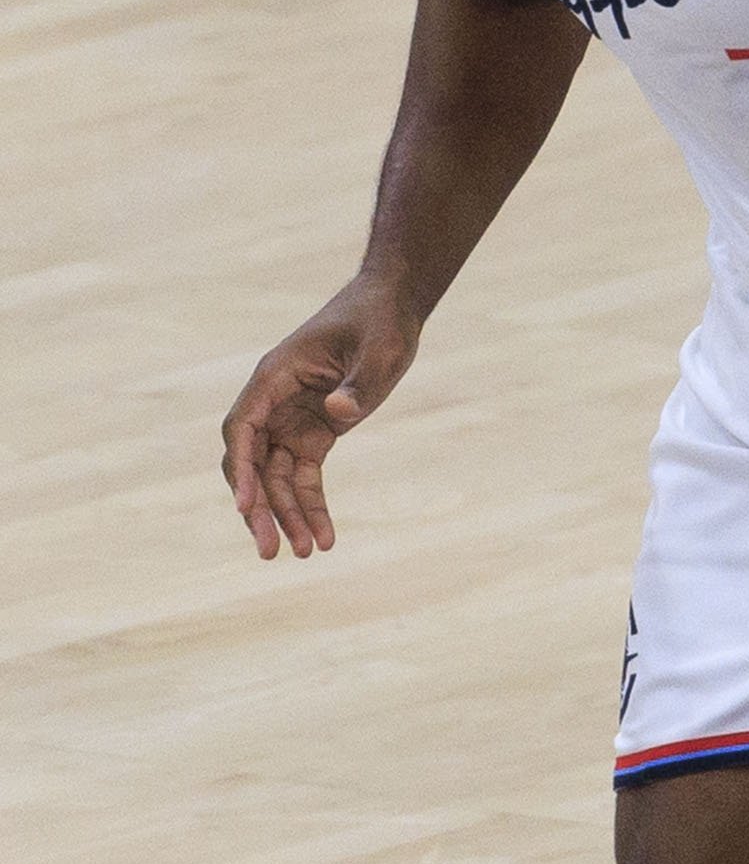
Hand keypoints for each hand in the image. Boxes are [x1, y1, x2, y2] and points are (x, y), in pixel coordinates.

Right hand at [221, 276, 419, 558]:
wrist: (391, 309)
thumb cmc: (381, 322)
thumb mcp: (379, 350)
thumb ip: (359, 384)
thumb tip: (338, 414)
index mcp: (274, 376)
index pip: (243, 428)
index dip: (242, 470)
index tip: (247, 507)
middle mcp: (273, 401)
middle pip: (252, 463)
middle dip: (259, 508)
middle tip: (271, 552)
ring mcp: (290, 420)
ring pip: (274, 478)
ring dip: (285, 516)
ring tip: (303, 555)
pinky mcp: (313, 433)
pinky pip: (302, 477)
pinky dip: (310, 506)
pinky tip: (323, 539)